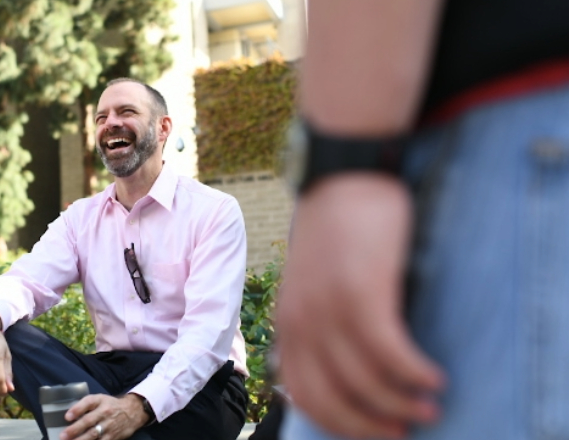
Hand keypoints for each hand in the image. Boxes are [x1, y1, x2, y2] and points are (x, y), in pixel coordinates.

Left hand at [59, 394, 147, 439]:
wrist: (133, 412)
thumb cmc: (111, 405)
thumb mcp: (100, 399)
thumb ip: (85, 405)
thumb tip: (69, 415)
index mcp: (100, 401)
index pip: (88, 403)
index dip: (77, 409)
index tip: (67, 417)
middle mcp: (105, 413)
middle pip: (88, 421)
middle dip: (75, 430)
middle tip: (63, 436)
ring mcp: (109, 426)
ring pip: (93, 435)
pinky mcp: (113, 437)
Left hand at [276, 174, 444, 438]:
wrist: (343, 176)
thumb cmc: (336, 230)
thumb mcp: (312, 282)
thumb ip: (317, 322)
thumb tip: (338, 365)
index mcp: (286, 321)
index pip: (300, 392)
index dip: (336, 421)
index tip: (369, 428)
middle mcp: (301, 321)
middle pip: (330, 398)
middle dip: (368, 424)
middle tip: (403, 430)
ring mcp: (329, 307)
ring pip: (363, 381)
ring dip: (400, 404)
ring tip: (429, 405)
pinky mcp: (362, 291)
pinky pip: (389, 353)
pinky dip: (414, 374)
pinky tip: (434, 377)